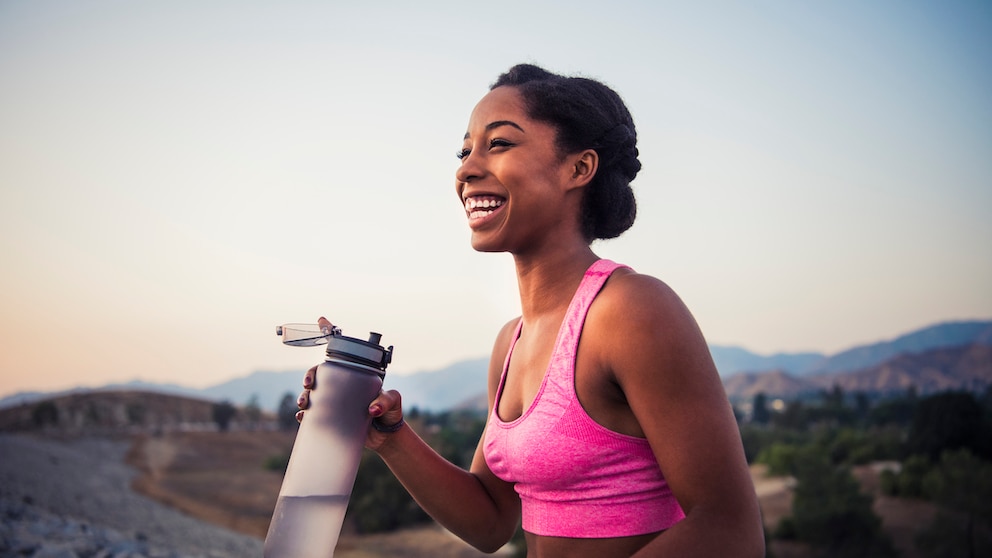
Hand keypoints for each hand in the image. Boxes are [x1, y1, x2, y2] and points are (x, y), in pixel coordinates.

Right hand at [295, 317, 404, 449]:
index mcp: (356, 376)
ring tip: (304, 403)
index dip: (330, 334)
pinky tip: (302, 417)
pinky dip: (305, 415)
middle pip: (320, 374)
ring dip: (303, 395)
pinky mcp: (331, 419)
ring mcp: (335, 402)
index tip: (321, 320)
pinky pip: (313, 415)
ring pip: (312, 394)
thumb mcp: (393, 401)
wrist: (386, 437)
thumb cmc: (391, 413)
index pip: (343, 352)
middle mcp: (343, 386)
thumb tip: (372, 409)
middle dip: (309, 375)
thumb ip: (386, 401)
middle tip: (308, 384)